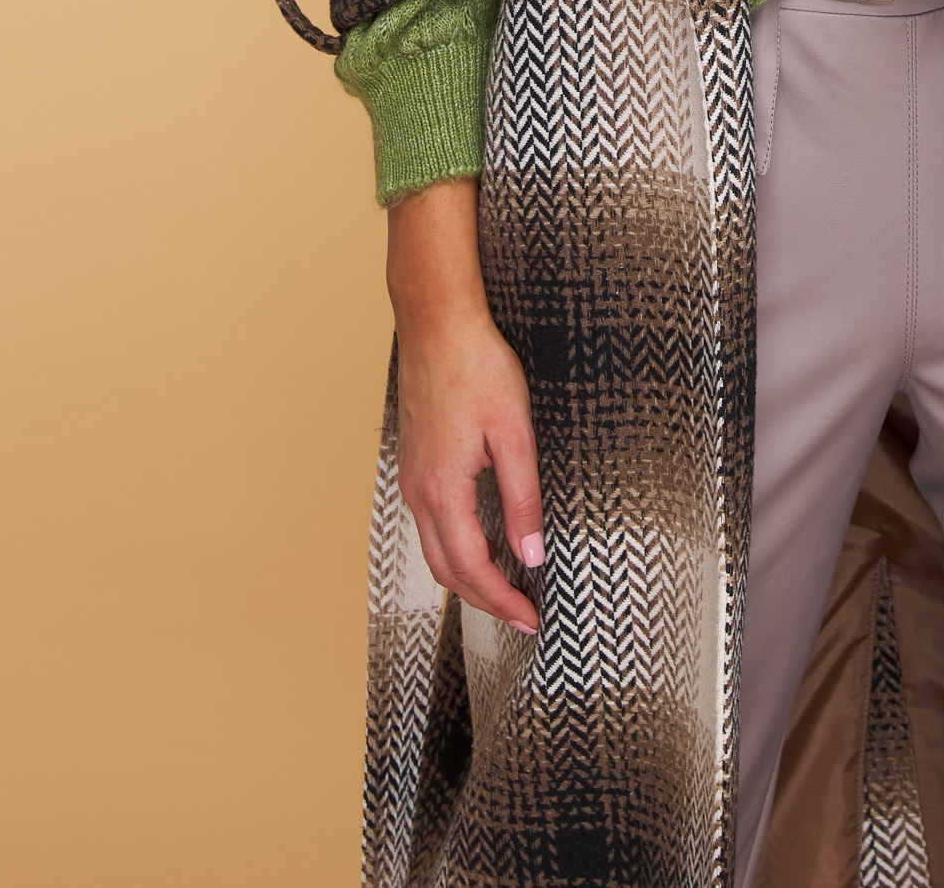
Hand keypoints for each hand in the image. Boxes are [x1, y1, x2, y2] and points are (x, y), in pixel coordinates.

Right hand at [387, 181, 543, 631]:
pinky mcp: (415, 460)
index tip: (531, 620)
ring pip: (436, 548)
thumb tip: (531, 554)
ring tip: (507, 584)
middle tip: (521, 615)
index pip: (472, 568)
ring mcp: (412, 477)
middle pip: (448, 569)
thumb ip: (522, 497)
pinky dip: (456, 544)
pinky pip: (432, 521)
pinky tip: (484, 536)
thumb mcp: (514, 433)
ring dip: (468, 574)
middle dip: (484, 599)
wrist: (437, 323)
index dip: (502, 601)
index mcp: (444, 490)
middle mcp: (420, 491)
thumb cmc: (478, 368)